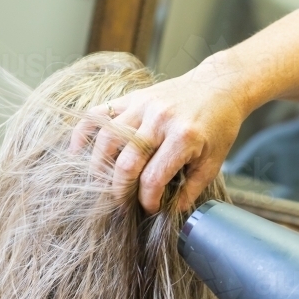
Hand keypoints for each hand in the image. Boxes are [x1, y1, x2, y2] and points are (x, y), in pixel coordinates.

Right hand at [69, 57, 246, 212]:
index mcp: (184, 137)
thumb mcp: (214, 160)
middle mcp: (160, 120)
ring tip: (104, 182)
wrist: (220, 86)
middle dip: (121, 189)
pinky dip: (83, 132)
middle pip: (126, 163)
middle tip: (123, 201)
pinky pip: (100, 113)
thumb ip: (192, 188)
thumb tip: (173, 212)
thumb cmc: (219, 125)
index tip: (150, 207)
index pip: (153, 178)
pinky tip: (77, 150)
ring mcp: (143, 106)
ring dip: (100, 166)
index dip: (147, 200)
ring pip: (107, 140)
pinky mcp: (133, 97)